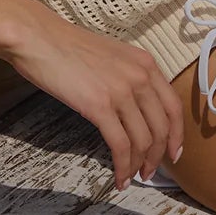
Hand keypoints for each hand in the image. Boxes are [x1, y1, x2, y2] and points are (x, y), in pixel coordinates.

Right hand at [1, 14, 184, 190]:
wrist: (38, 37)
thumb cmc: (66, 46)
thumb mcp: (111, 56)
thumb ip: (129, 77)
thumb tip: (134, 109)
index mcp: (145, 63)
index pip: (173, 107)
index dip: (177, 136)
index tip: (173, 154)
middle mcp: (140, 76)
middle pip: (162, 128)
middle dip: (158, 157)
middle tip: (150, 172)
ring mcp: (121, 91)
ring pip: (143, 140)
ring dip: (141, 165)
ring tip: (134, 178)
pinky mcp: (100, 106)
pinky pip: (120, 145)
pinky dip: (123, 166)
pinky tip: (119, 177)